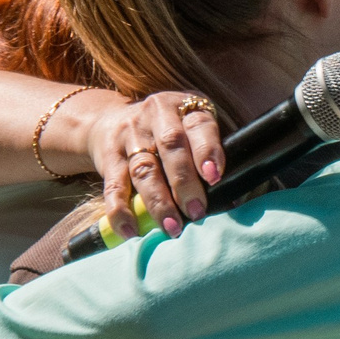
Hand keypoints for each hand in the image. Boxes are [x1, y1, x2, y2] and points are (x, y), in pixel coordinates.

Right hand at [72, 90, 226, 240]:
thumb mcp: (187, 128)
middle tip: (197, 211)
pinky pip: (114, 187)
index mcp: (183, 108)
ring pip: (144, 169)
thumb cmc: (164, 133)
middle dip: (185, 182)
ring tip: (172, 227)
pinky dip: (120, 211)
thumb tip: (231, 198)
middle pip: (171, 147)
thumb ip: (205, 155)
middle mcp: (155, 116)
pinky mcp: (109, 157)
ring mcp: (129, 135)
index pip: (198, 126)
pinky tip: (130, 230)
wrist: (108, 120)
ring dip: (158, 202)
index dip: (207, 150)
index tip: (214, 176)